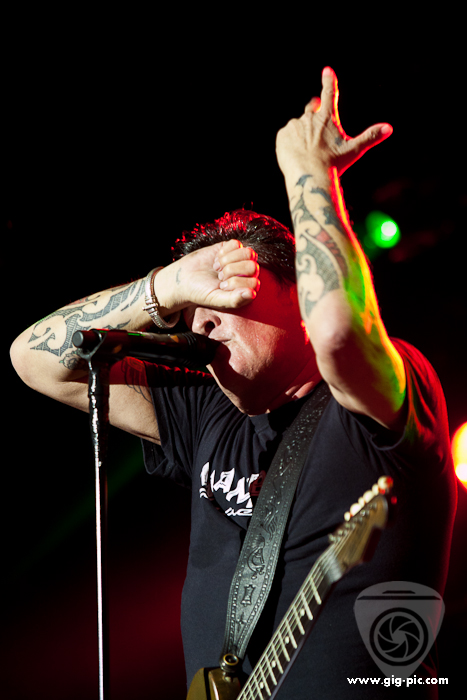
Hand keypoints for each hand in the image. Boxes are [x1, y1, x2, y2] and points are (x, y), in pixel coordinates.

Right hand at [159, 239, 259, 311]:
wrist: (185, 279)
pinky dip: (223, 251)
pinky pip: (236, 244)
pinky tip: (216, 260)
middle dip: (231, 271)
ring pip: (248, 253)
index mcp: (247, 290)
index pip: (254, 282)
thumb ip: (235, 300)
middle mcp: (247, 275)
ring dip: (228, 260)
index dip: (236, 283)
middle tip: (219, 276)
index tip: (222, 286)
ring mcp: (240, 260)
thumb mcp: (217, 300)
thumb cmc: (202, 292)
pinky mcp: (231, 248)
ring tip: (218, 268)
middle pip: (252, 266)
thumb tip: (252, 293)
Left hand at [276, 66, 392, 181]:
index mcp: (327, 117)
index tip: (327, 70)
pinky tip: (295, 155)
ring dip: (302, 135)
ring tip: (307, 152)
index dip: (329, 80)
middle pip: (311, 108)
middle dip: (314, 111)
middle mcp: (310, 117)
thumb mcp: (354, 150)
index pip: (330, 93)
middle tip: (315, 120)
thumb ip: (370, 137)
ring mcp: (295, 125)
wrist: (309, 175)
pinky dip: (290, 144)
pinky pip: (286, 137)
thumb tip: (389, 128)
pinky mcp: (282, 135)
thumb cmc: (333, 163)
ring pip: (298, 127)